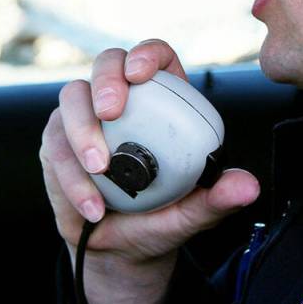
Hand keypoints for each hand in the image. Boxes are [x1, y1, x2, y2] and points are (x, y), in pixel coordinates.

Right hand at [40, 39, 259, 303]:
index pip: (156, 58)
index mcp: (162, 101)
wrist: (120, 249)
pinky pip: (55, 144)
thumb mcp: (193, 212)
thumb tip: (247, 187)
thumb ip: (217, 198)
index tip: (141, 73)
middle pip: (108, 63)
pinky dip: (72, 175)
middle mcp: (121, 101)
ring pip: (72, 98)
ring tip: (99, 168)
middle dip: (106, 81)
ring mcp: (84, 118)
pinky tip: (92, 204)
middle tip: (111, 113)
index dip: (147, 54)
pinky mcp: (57, 142)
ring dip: (82, 130)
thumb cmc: (159, 218)